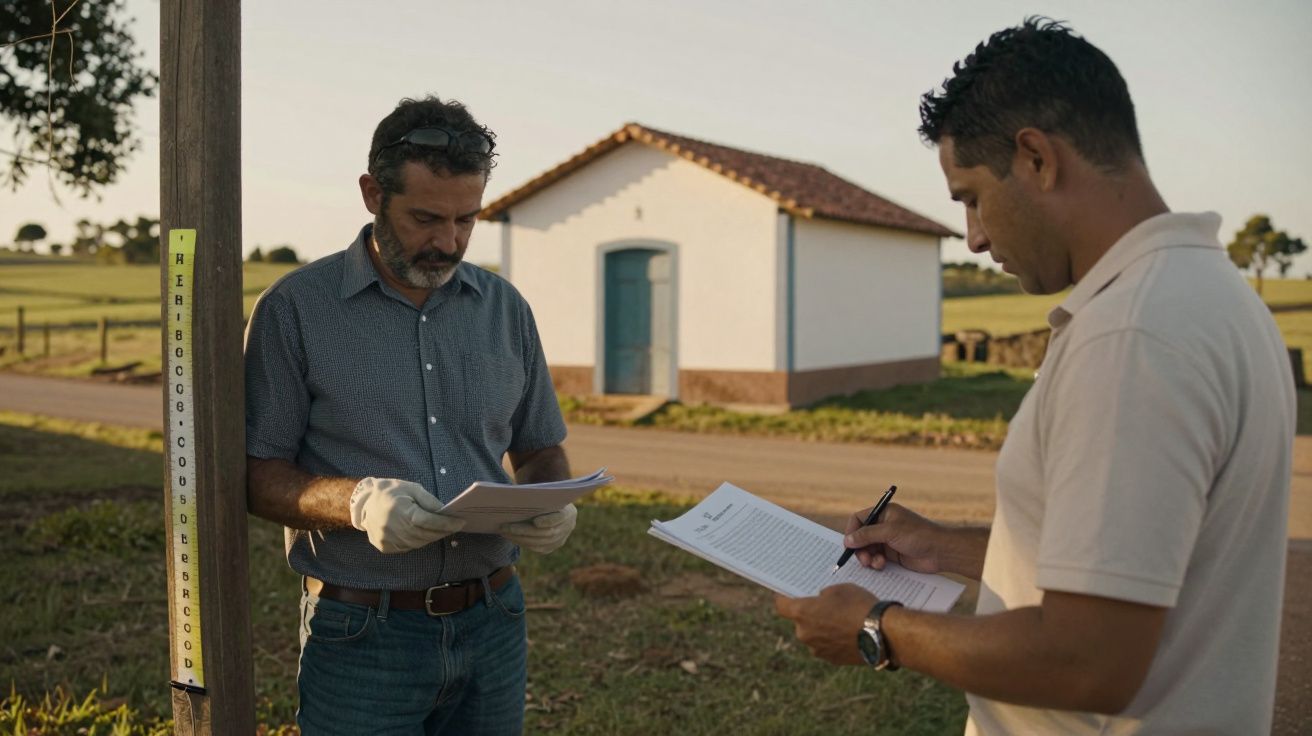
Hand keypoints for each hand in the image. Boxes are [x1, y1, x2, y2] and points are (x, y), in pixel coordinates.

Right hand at [349, 477, 464, 553]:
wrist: (364, 503)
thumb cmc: (391, 492)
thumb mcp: (411, 488)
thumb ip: (429, 501)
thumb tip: (445, 512)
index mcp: (400, 510)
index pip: (428, 521)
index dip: (446, 523)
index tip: (461, 522)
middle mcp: (393, 527)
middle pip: (425, 534)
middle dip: (442, 531)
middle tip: (454, 526)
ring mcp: (387, 539)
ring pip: (418, 543)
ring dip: (432, 537)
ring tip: (441, 530)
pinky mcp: (384, 546)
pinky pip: (407, 547)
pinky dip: (418, 541)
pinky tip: (423, 533)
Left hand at [499, 503, 576, 553]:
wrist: (554, 507)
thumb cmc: (546, 497)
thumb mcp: (546, 494)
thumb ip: (538, 498)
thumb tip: (518, 497)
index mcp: (569, 512)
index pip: (560, 518)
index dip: (548, 521)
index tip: (535, 522)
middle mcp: (568, 527)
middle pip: (546, 533)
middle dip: (524, 531)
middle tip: (507, 527)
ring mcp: (561, 539)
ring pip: (540, 543)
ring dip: (520, 539)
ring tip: (505, 532)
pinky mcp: (552, 547)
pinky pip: (538, 549)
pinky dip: (524, 543)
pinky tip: (512, 537)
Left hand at [774, 584, 876, 665]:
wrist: (882, 633)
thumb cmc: (859, 605)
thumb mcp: (839, 589)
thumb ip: (823, 595)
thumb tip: (820, 602)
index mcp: (802, 613)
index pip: (780, 606)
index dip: (783, 599)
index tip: (786, 596)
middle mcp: (804, 634)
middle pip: (800, 622)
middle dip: (810, 615)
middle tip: (827, 607)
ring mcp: (818, 649)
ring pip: (814, 636)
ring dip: (822, 629)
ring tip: (843, 621)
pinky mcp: (832, 660)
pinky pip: (827, 647)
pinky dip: (834, 641)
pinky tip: (849, 634)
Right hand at [844, 503, 945, 573]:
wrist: (941, 552)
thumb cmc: (919, 535)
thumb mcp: (890, 532)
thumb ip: (867, 535)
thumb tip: (847, 540)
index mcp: (884, 513)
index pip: (859, 519)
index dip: (852, 531)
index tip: (849, 544)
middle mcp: (884, 526)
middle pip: (861, 536)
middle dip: (860, 548)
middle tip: (863, 559)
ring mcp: (888, 541)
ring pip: (867, 549)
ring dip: (868, 557)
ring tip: (874, 563)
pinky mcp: (893, 555)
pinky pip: (876, 558)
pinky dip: (876, 563)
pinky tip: (882, 565)